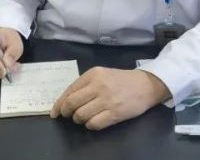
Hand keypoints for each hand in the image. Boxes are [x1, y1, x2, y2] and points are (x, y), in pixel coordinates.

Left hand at [50, 67, 169, 130]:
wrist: (145, 85)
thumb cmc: (120, 80)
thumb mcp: (102, 75)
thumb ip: (85, 85)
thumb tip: (66, 101)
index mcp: (93, 74)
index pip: (70, 90)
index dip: (59, 104)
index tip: (55, 113)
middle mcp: (98, 85)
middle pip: (72, 104)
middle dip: (67, 113)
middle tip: (69, 116)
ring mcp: (107, 100)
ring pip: (80, 115)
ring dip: (79, 120)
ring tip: (84, 117)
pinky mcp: (115, 113)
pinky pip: (93, 124)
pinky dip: (90, 125)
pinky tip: (94, 121)